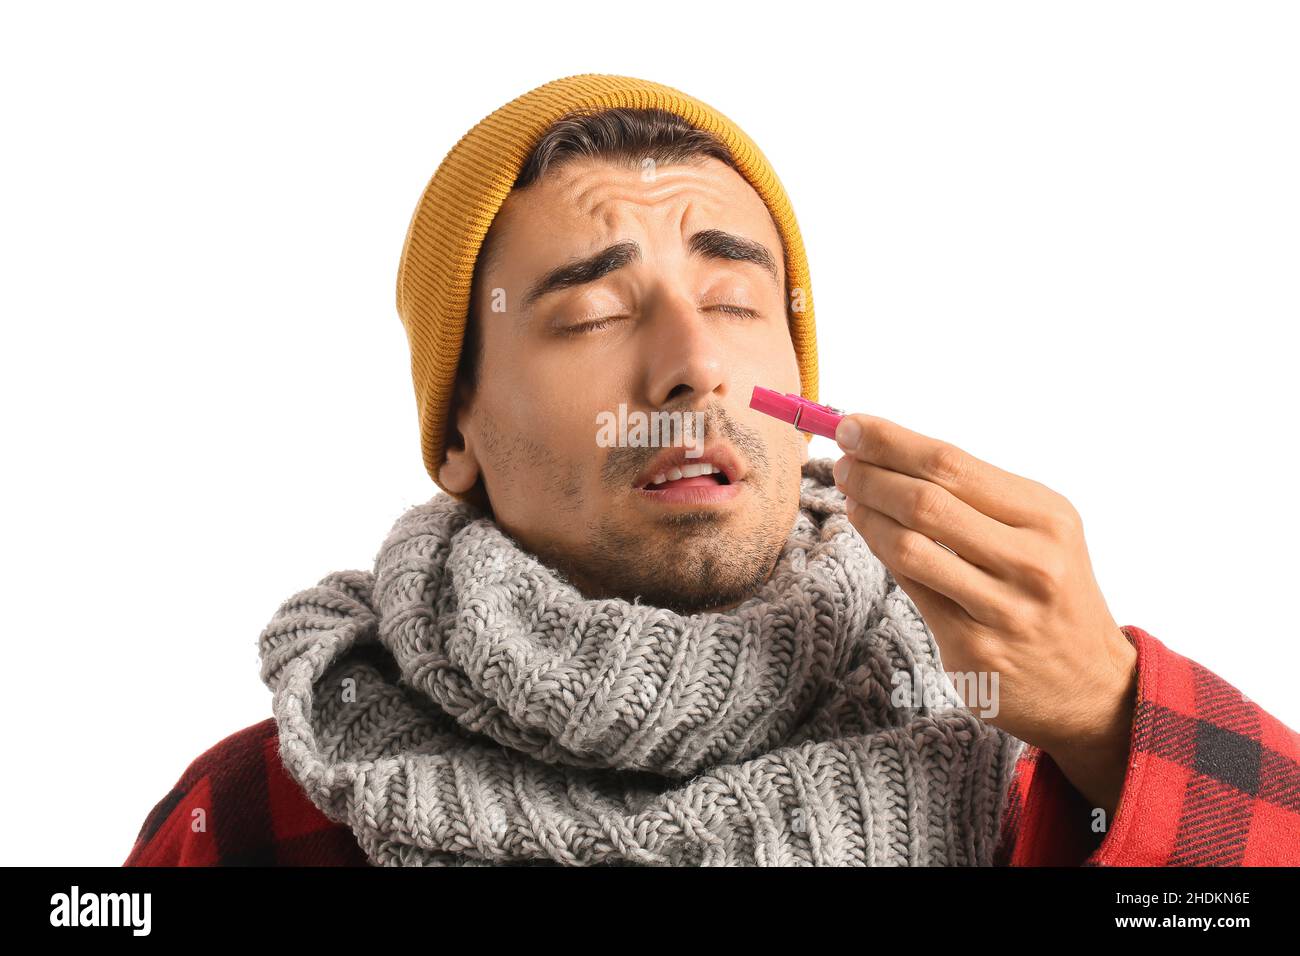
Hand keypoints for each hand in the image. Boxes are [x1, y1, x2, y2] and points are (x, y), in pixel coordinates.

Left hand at [831, 414, 1138, 819]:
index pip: (952, 464)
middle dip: (870, 474)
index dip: (891, 441)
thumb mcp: (1038, 530)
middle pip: (926, 502)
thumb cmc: (1049, 587)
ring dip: (867, 514)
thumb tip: (890, 450)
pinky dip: (881, 550)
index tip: (851, 425)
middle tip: (842, 460)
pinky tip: (870, 531)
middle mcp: (1031, 561)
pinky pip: (912, 588)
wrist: (1091, 685)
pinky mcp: (973, 648)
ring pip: (909, 547)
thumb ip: (975, 494)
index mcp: (1047, 517)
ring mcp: (1001, 609)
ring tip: (850, 494)